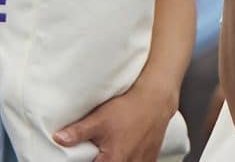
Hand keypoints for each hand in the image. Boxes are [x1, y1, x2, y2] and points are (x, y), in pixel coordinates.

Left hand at [53, 81, 173, 161]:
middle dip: (102, 160)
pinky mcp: (150, 158)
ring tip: (113, 149)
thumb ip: (78, 132)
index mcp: (114, 161)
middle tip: (99, 151)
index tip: (86, 156)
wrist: (156, 99)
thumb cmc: (130, 108)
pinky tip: (126, 150)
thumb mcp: (100, 119)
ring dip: (117, 159)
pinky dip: (131, 159)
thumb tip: (59, 139)